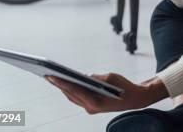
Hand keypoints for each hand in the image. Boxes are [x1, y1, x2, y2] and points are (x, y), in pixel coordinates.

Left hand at [46, 73, 167, 113]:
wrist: (135, 99)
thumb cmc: (124, 87)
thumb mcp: (110, 76)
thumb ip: (95, 77)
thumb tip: (83, 76)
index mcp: (95, 101)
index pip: (74, 90)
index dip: (61, 83)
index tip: (51, 76)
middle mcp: (90, 108)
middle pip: (70, 95)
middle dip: (59, 85)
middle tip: (47, 74)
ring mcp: (90, 109)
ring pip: (72, 98)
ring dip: (63, 88)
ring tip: (53, 78)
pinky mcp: (92, 107)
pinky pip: (78, 98)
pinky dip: (71, 91)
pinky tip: (65, 83)